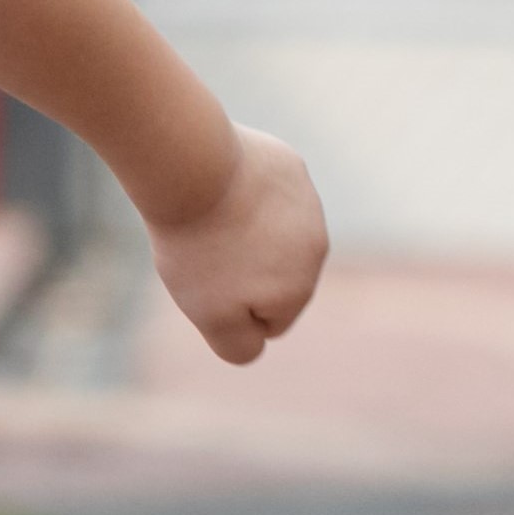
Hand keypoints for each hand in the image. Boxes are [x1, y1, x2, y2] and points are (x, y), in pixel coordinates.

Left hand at [146, 131, 328, 366]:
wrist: (197, 168)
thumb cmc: (199, 246)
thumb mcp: (210, 315)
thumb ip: (239, 346)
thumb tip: (259, 346)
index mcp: (299, 290)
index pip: (271, 320)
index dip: (233, 307)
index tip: (207, 282)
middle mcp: (316, 250)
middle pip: (276, 275)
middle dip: (246, 269)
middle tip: (207, 249)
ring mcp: (308, 205)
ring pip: (275, 231)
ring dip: (249, 229)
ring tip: (213, 214)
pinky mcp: (291, 168)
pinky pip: (271, 190)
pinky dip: (249, 192)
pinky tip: (223, 183)